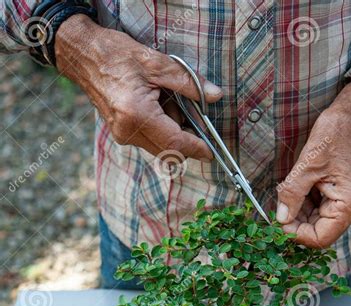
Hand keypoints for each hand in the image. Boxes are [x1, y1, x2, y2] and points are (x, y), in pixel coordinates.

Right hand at [55, 16, 222, 159]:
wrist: (84, 56)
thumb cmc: (116, 55)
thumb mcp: (157, 63)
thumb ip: (188, 82)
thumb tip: (215, 95)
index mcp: (137, 114)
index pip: (174, 142)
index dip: (195, 148)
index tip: (210, 153)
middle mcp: (128, 131)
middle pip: (168, 150)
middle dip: (185, 139)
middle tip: (193, 115)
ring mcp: (122, 135)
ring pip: (160, 146)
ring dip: (172, 130)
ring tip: (166, 99)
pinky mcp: (120, 134)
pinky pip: (149, 139)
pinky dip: (160, 127)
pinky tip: (155, 104)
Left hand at [276, 78, 350, 247]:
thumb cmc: (336, 134)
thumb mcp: (307, 164)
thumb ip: (292, 194)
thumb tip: (280, 218)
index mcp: (349, 205)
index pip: (320, 238)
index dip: (297, 235)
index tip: (279, 223)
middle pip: (318, 232)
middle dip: (296, 223)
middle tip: (277, 209)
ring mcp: (349, 204)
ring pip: (317, 222)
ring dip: (299, 214)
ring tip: (288, 194)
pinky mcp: (343, 198)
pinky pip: (321, 211)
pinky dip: (306, 205)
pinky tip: (297, 190)